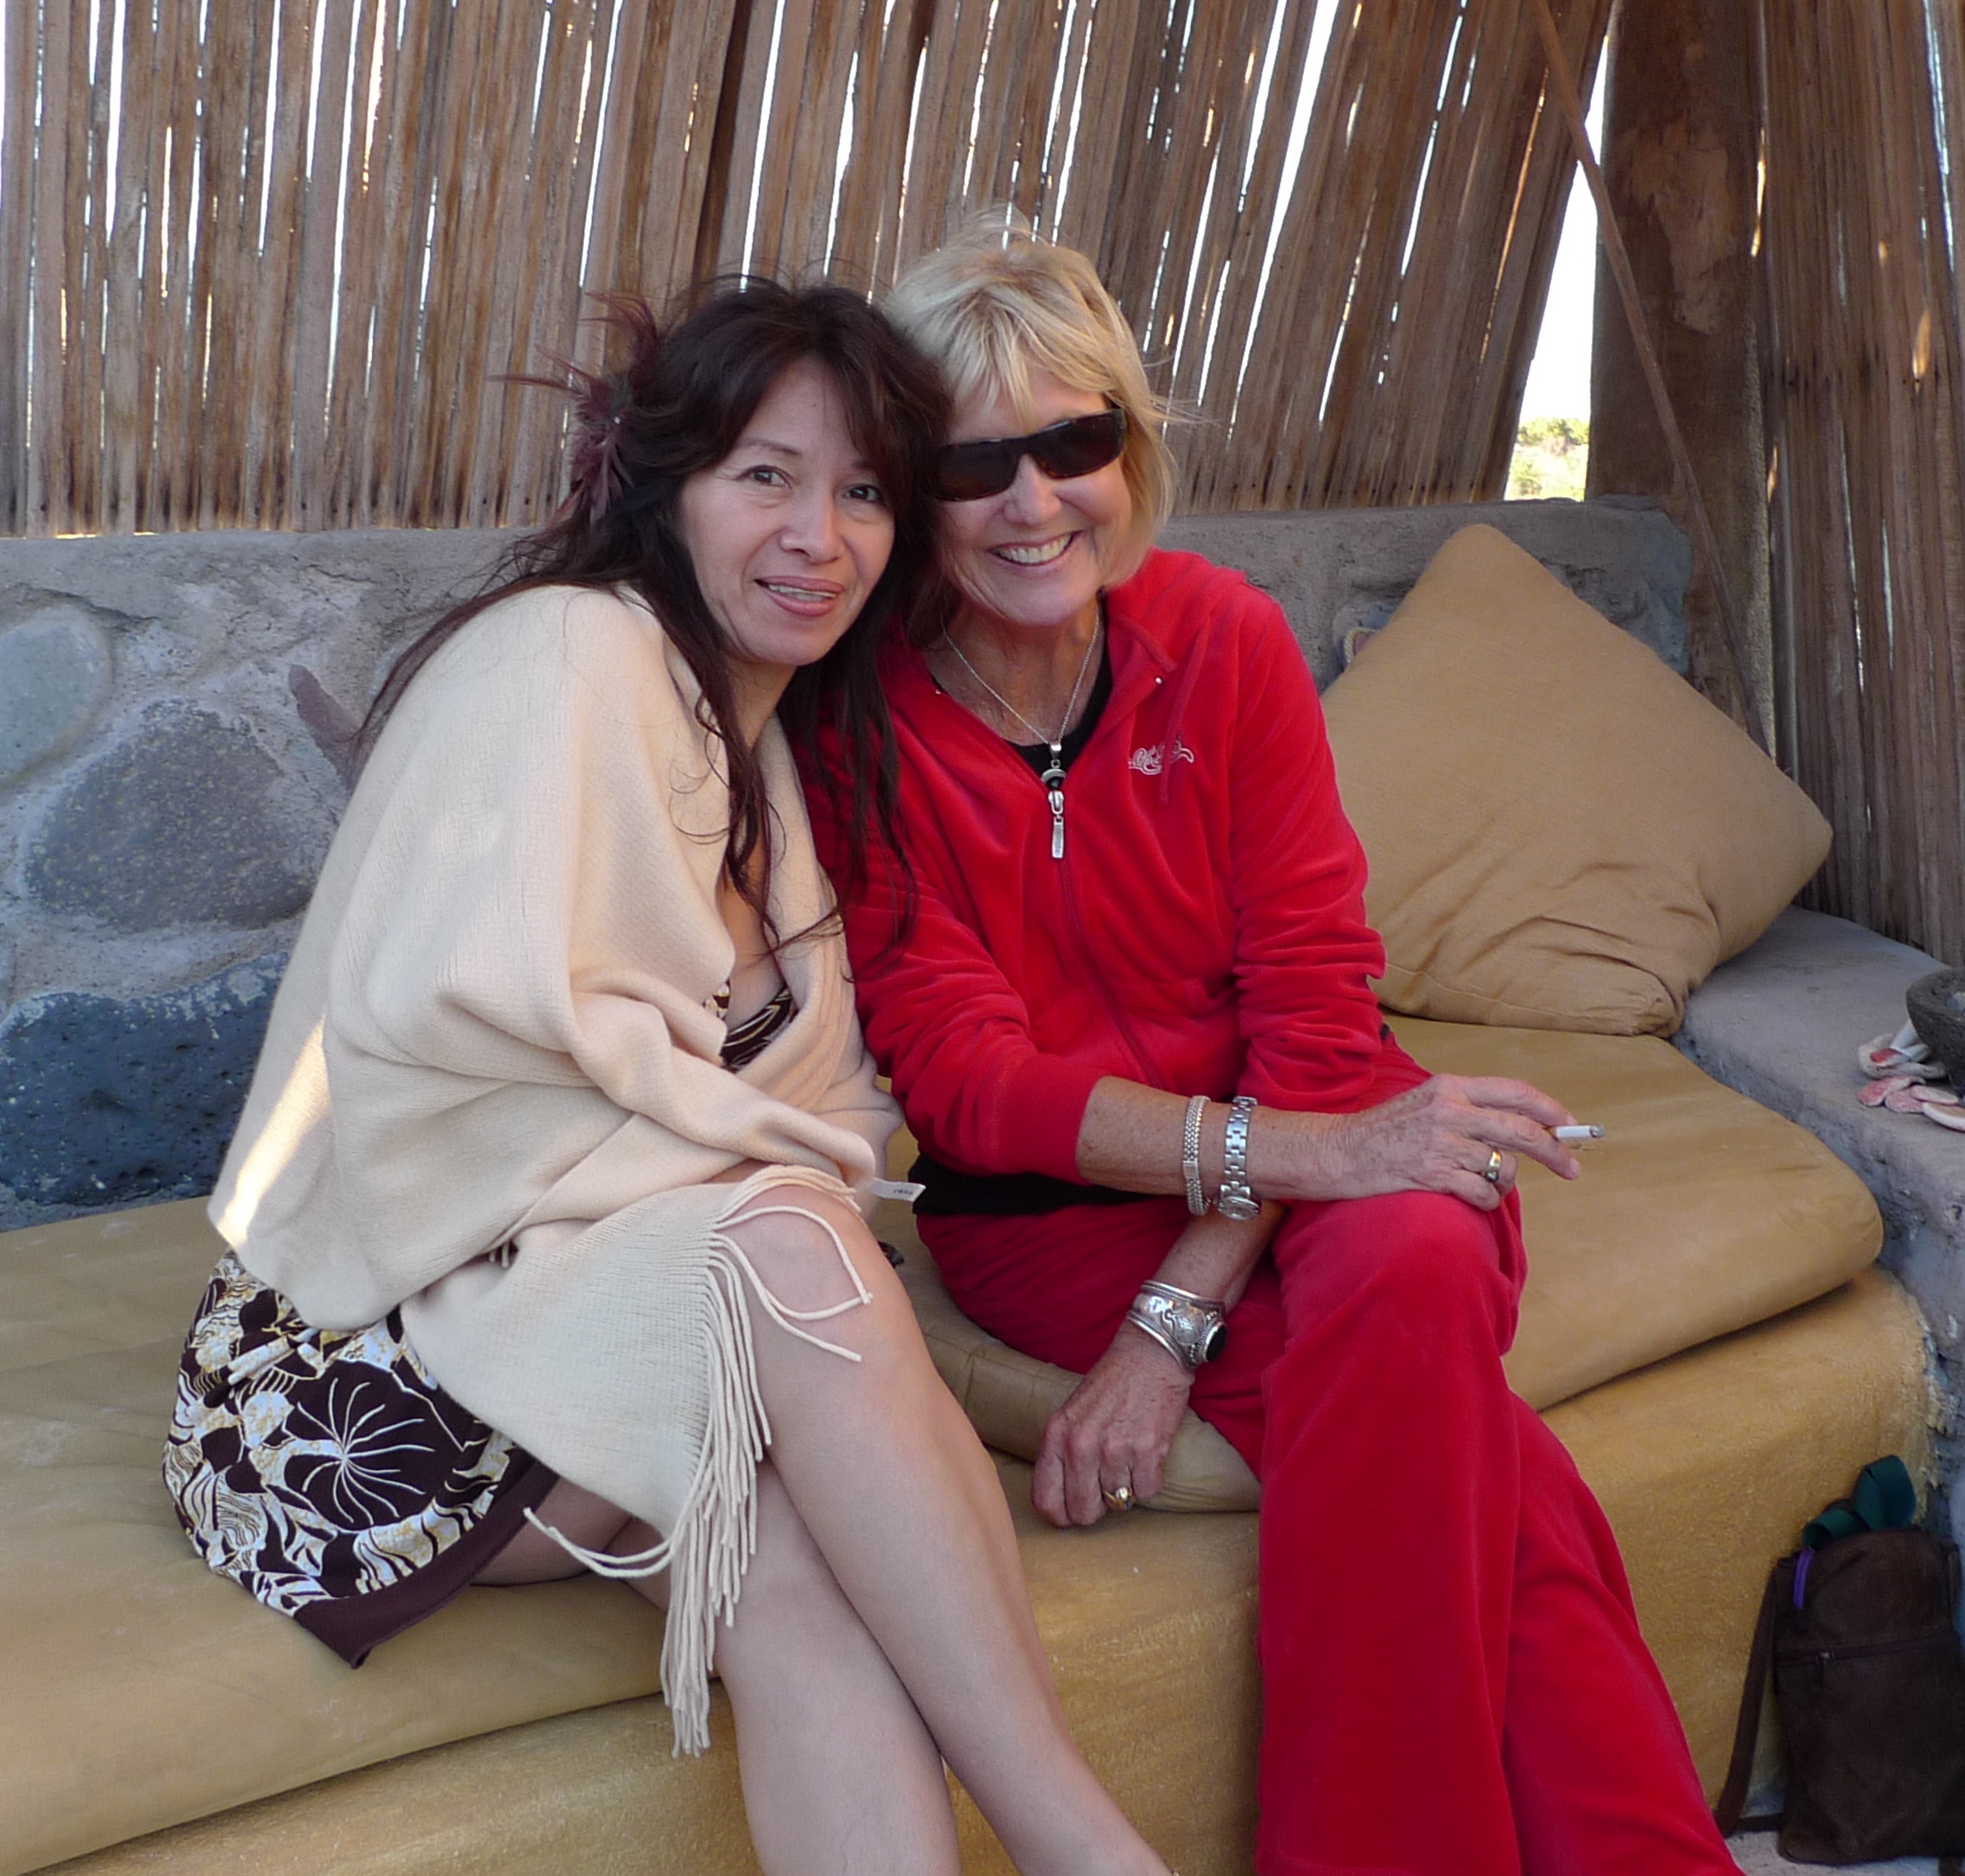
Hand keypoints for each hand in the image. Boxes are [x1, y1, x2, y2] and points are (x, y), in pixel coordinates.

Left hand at [1031, 1325, 1194, 1527]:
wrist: (1150, 1355)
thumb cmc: (1111, 1382)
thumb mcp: (1071, 1412)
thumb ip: (1063, 1452)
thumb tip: (1063, 1498)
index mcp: (1057, 1435)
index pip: (1045, 1500)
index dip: (1060, 1515)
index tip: (1072, 1513)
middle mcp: (1082, 1445)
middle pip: (1083, 1511)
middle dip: (1097, 1508)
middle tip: (1107, 1488)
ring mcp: (1115, 1449)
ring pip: (1118, 1502)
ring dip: (1126, 1488)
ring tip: (1129, 1458)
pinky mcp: (1148, 1450)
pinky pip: (1147, 1491)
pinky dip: (1150, 1480)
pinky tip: (1148, 1455)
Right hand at [1300, 1074, 1580, 1209]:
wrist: (1336, 1152)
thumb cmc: (1381, 1131)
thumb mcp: (1424, 1102)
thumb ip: (1467, 1109)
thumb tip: (1520, 1128)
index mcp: (1450, 1086)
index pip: (1516, 1093)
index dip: (1551, 1110)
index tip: (1570, 1126)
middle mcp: (1450, 1110)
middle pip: (1522, 1130)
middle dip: (1556, 1151)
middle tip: (1572, 1168)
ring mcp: (1441, 1143)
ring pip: (1504, 1167)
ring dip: (1504, 1182)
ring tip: (1484, 1183)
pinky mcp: (1432, 1174)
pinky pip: (1483, 1194)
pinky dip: (1487, 1201)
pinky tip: (1472, 1198)